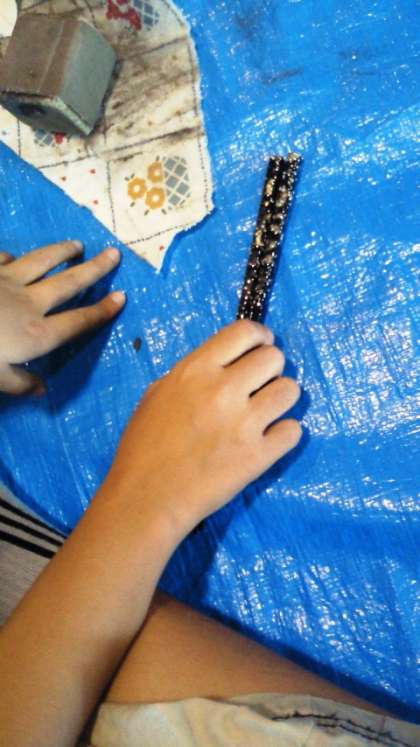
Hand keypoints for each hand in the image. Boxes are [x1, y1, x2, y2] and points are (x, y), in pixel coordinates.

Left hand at [0, 241, 124, 395]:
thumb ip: (19, 383)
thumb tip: (41, 389)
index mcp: (37, 335)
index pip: (78, 322)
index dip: (102, 311)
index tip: (122, 297)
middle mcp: (29, 302)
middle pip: (68, 282)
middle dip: (94, 269)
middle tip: (114, 254)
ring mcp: (5, 280)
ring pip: (41, 261)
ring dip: (61, 252)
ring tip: (77, 245)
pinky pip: (3, 258)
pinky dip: (13, 256)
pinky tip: (15, 255)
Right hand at [105, 320, 301, 536]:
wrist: (148, 498)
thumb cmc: (144, 446)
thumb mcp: (157, 394)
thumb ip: (193, 374)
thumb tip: (224, 365)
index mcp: (196, 370)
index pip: (245, 332)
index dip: (260, 336)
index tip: (261, 346)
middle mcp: (224, 389)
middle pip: (274, 358)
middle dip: (270, 369)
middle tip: (259, 386)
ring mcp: (245, 423)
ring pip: (291, 390)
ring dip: (281, 398)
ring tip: (266, 412)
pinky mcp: (259, 455)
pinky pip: (294, 430)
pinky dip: (284, 433)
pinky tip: (268, 439)